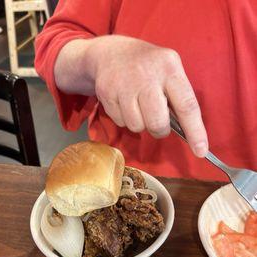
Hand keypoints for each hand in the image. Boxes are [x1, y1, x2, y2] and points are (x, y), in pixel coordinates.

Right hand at [85, 35, 207, 156]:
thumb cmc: (148, 68)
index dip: (195, 132)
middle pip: (158, 122)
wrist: (112, 53)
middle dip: (159, 130)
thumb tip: (186, 132)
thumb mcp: (168, 71)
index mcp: (170, 69)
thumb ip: (177, 98)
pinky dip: (124, 119)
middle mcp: (148, 76)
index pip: (187, 105)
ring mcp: (125, 84)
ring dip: (140, 124)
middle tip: (157, 123)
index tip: (201, 151)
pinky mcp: (107, 93)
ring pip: (137, 126)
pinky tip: (124, 103)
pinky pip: (120, 122)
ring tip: (138, 108)